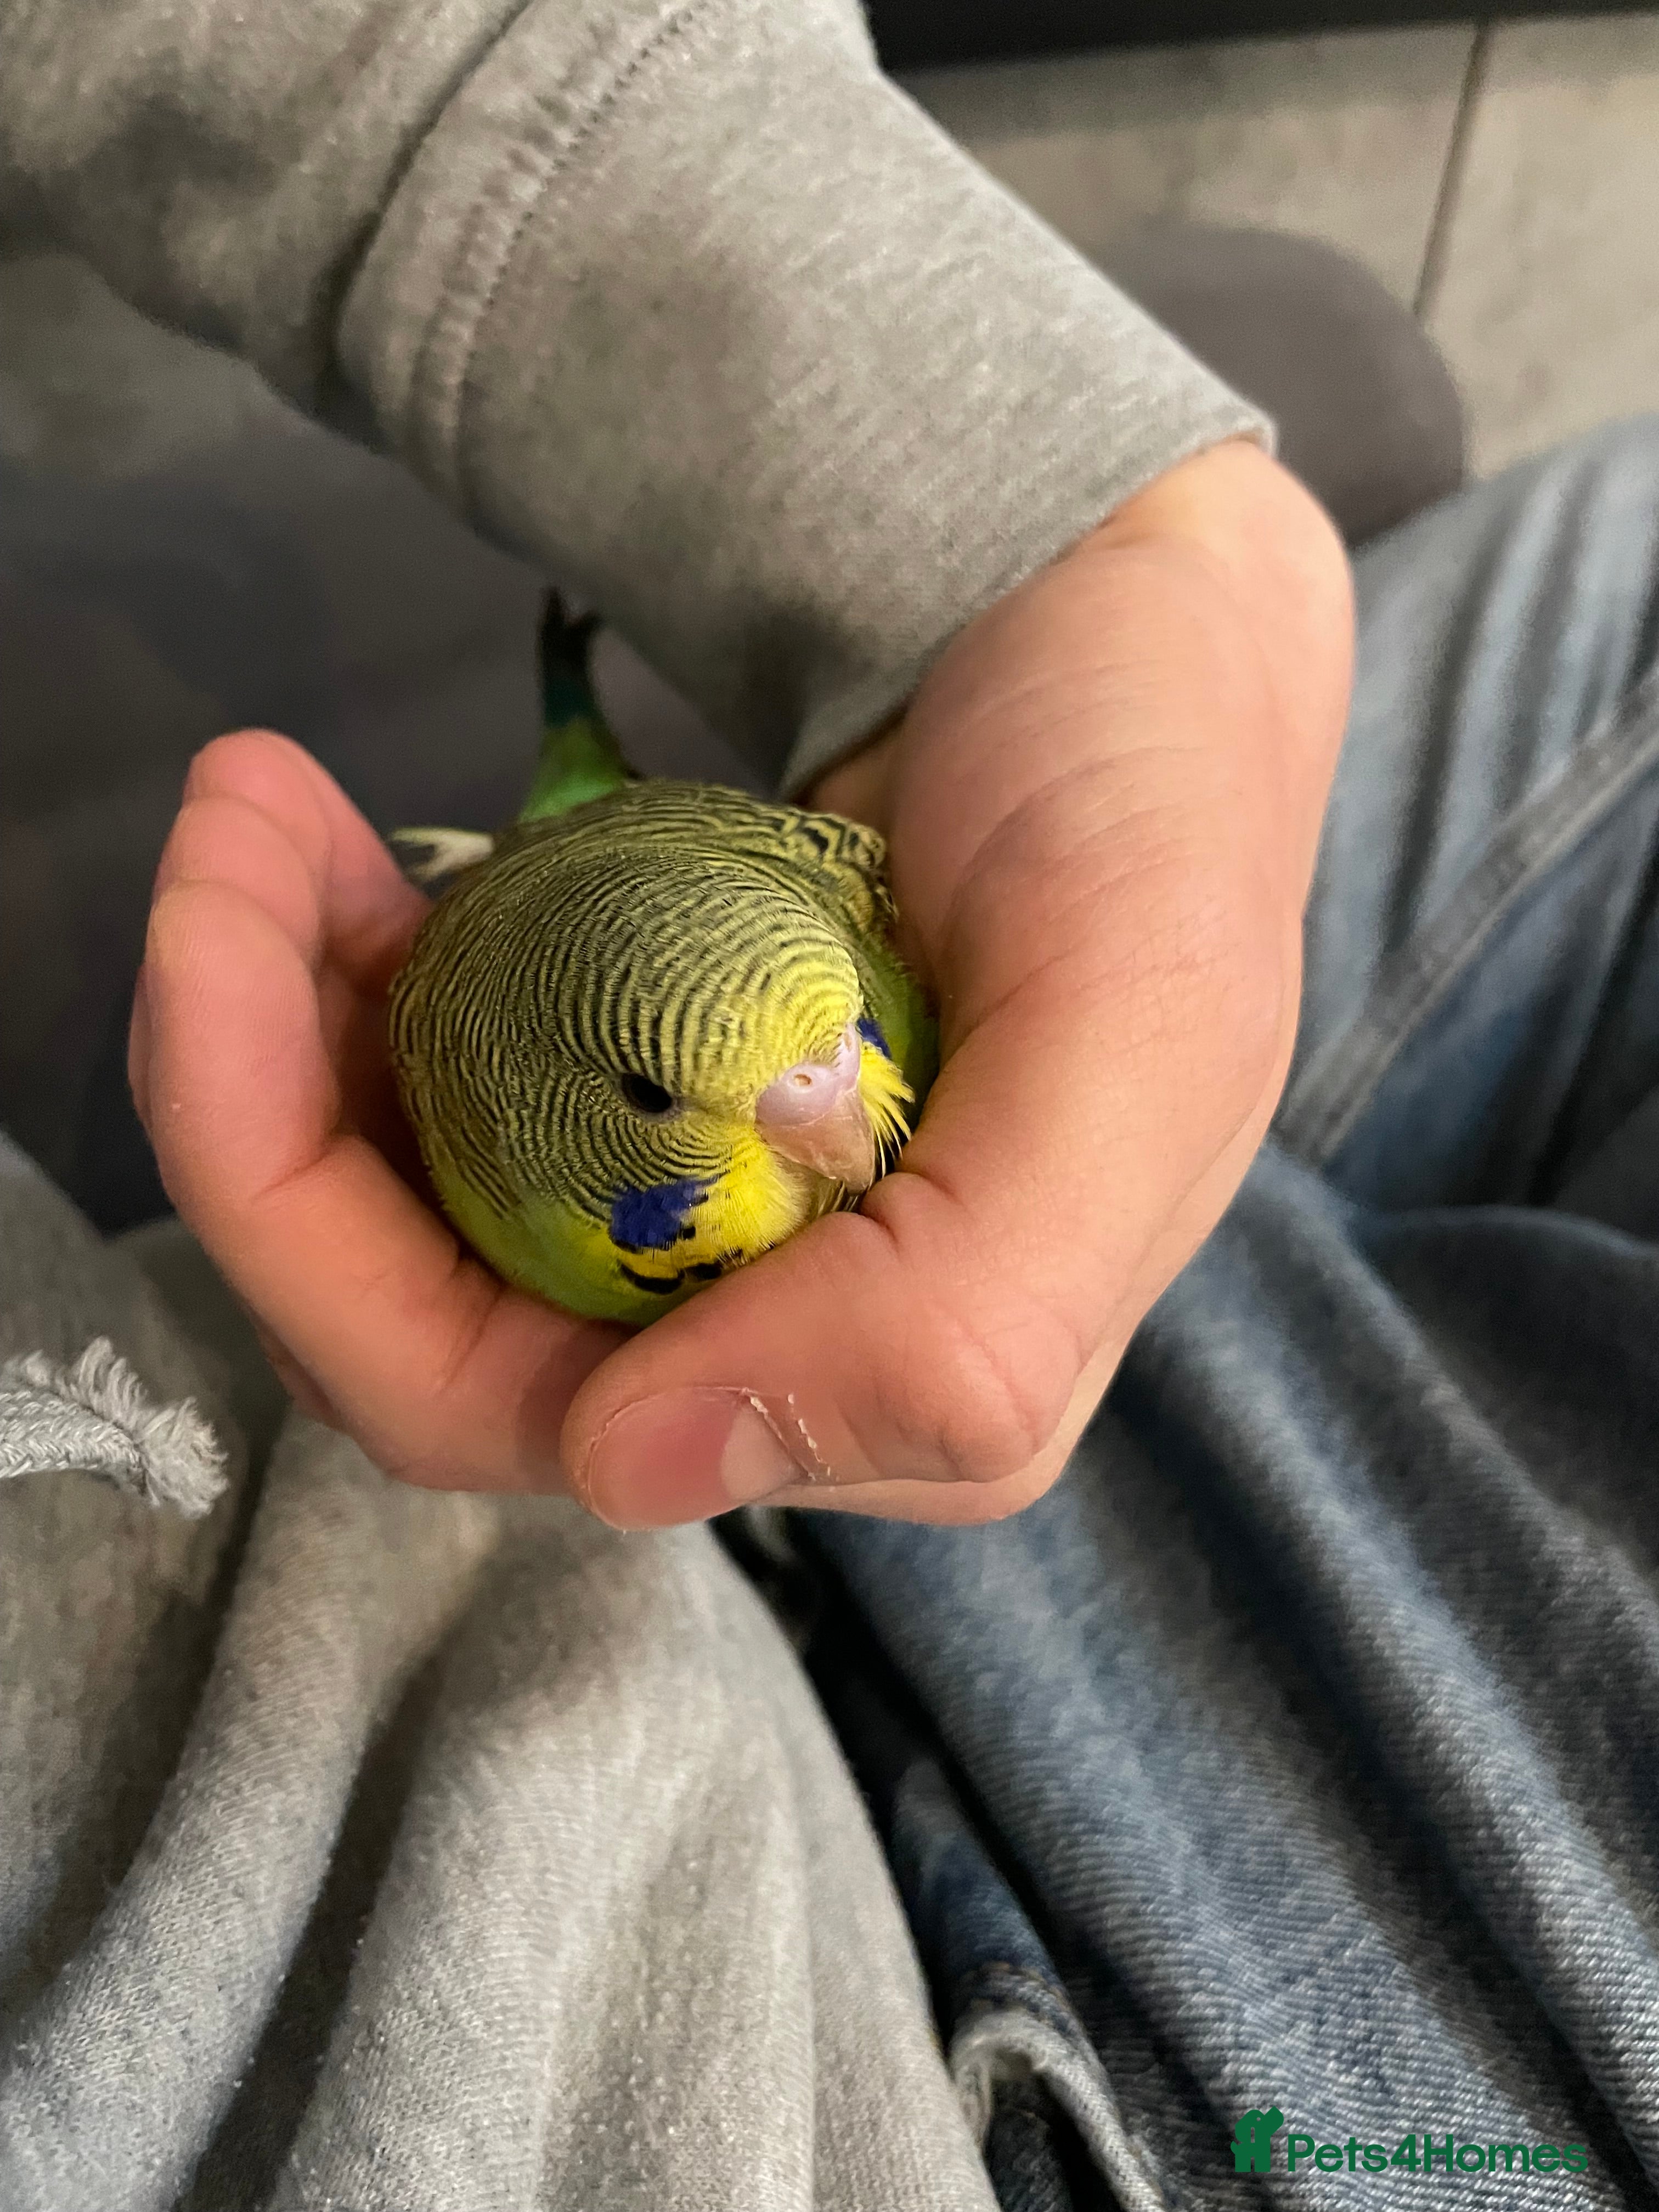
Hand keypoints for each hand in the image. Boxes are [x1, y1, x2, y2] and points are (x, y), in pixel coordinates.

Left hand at [132, 440, 1350, 1521]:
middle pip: (412, 1308)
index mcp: (883, 1383)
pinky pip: (453, 1093)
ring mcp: (693, 1203)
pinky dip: (357, 979)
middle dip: (252, 1105)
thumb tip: (638, 1466)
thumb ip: (962, 1313)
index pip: (507, 1402)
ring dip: (280, 1028)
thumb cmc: (1158, 812)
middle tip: (225, 837)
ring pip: (409, 1206)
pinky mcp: (650, 1087)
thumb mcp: (1136, 1043)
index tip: (225, 949)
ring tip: (266, 820)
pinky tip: (344, 853)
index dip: (310, 1232)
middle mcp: (766, 1328)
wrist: (1134, 627)